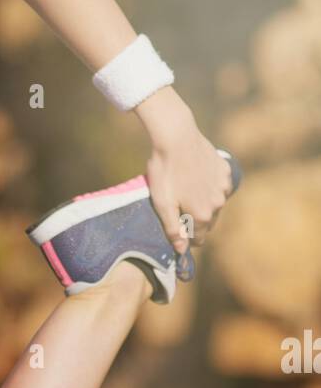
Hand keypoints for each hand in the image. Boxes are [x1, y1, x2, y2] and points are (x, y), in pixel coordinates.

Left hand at [136, 89, 233, 253]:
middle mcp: (218, 203)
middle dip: (195, 220)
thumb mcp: (162, 205)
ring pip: (214, 204)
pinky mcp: (225, 170)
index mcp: (202, 215)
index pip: (198, 238)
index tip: (177, 228)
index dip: (187, 237)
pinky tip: (196, 177)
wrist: (176, 137)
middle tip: (179, 208)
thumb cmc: (165, 172)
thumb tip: (182, 250)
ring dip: (203, 202)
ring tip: (186, 190)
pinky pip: (218, 186)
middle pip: (208, 222)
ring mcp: (224, 186)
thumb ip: (173, 229)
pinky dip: (209, 186)